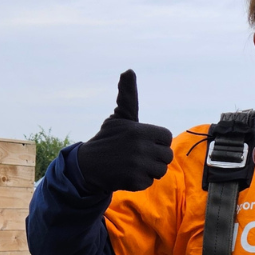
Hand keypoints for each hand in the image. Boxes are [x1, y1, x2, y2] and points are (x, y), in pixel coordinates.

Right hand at [74, 70, 172, 192]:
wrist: (88, 166)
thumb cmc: (108, 138)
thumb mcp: (120, 117)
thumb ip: (128, 97)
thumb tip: (128, 71)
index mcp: (139, 130)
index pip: (166, 137)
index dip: (157, 141)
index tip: (145, 142)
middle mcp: (140, 147)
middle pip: (167, 156)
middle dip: (155, 157)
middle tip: (138, 156)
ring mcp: (137, 165)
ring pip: (160, 171)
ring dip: (149, 170)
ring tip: (133, 165)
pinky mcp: (133, 181)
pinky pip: (149, 182)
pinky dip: (139, 181)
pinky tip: (127, 174)